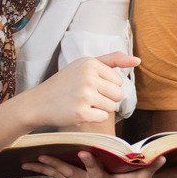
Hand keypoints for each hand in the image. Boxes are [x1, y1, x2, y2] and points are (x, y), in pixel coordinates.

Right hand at [19, 53, 133, 129]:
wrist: (39, 102)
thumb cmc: (65, 83)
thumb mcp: (85, 65)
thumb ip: (112, 60)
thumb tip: (137, 60)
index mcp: (90, 63)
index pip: (118, 80)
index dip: (107, 86)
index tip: (90, 86)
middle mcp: (88, 77)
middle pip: (119, 94)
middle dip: (107, 98)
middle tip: (88, 97)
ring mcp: (84, 95)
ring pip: (113, 106)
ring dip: (101, 108)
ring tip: (84, 103)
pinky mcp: (81, 112)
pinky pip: (103, 117)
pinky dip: (94, 117)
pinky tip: (81, 112)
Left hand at [22, 151, 176, 177]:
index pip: (146, 176)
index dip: (154, 168)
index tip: (159, 157)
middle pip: (100, 177)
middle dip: (92, 166)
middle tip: (84, 152)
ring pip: (71, 176)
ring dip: (55, 166)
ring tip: (40, 156)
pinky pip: (56, 175)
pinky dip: (41, 169)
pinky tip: (26, 161)